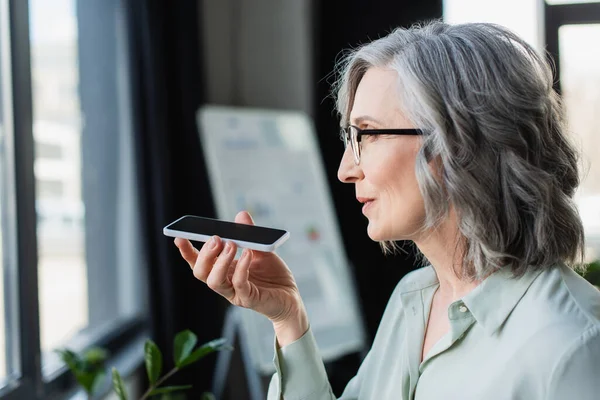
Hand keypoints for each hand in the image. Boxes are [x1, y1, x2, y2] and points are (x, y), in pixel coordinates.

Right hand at [174, 211, 304, 324]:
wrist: (291, 296)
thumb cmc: (273, 274)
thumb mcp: (262, 250)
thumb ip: (250, 235)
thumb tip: (241, 215)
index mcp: (223, 270)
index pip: (199, 262)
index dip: (187, 251)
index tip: (179, 236)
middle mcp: (224, 282)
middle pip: (201, 272)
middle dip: (205, 254)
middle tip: (215, 239)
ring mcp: (234, 293)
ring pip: (214, 281)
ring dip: (219, 261)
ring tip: (230, 244)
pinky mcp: (249, 299)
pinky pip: (239, 284)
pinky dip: (241, 267)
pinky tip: (247, 254)